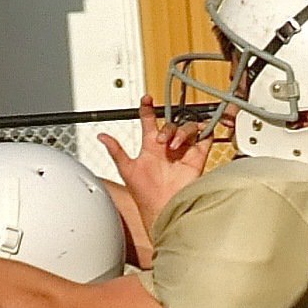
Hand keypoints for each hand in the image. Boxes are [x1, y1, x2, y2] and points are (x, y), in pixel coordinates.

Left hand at [98, 95, 212, 231]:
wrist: (163, 208)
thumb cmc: (144, 194)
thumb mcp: (127, 169)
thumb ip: (116, 151)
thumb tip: (101, 136)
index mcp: (151, 148)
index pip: (150, 122)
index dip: (148, 108)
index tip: (146, 99)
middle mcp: (167, 148)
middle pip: (171, 124)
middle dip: (167, 128)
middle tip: (162, 140)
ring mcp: (183, 153)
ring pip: (187, 129)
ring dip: (181, 132)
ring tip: (175, 145)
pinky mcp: (197, 159)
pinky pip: (205, 140)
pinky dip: (205, 133)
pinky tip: (201, 131)